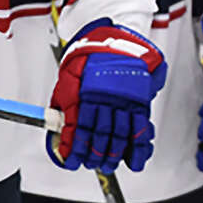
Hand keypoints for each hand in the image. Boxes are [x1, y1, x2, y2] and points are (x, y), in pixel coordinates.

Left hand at [47, 19, 166, 172]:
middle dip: (96, 155)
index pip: (80, 130)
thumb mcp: (69, 78)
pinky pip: (141, 128)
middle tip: (94, 165)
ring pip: (122, 135)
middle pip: (102, 135)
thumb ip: (66, 104)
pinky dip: (140, 148)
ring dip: (115, 155)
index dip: (77, 149)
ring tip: (109, 165)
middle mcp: (107, 99)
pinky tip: (135, 161)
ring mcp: (126, 100)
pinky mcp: (141, 100)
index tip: (73, 162)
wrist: (114, 36)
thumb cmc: (89, 56)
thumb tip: (60, 129)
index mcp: (88, 94)